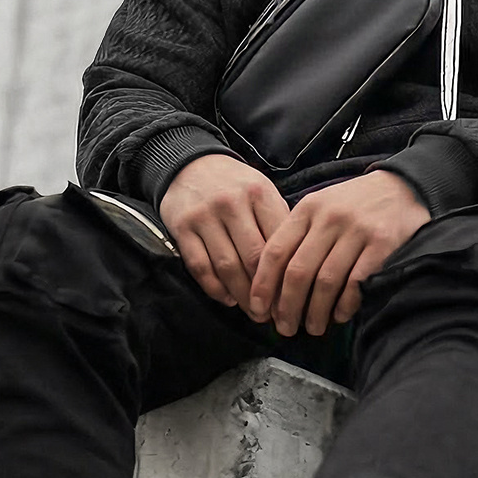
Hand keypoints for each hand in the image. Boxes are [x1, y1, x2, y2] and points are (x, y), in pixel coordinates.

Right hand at [160, 153, 290, 313]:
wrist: (189, 163)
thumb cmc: (234, 184)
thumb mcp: (261, 191)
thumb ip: (277, 222)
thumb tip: (295, 269)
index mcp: (259, 194)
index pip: (278, 242)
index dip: (287, 276)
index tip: (294, 298)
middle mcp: (232, 203)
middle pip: (254, 259)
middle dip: (267, 293)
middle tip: (275, 315)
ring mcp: (205, 216)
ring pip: (227, 266)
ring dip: (242, 296)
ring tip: (254, 313)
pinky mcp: (182, 228)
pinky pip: (200, 266)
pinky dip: (215, 288)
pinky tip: (228, 299)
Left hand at [249, 171, 428, 337]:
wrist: (404, 186)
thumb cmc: (356, 204)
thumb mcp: (321, 206)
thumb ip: (298, 235)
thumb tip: (273, 283)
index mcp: (308, 208)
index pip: (276, 251)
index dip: (263, 285)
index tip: (258, 309)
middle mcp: (330, 218)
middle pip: (298, 272)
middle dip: (287, 306)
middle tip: (284, 328)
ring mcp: (357, 231)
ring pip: (326, 281)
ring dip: (316, 311)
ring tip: (312, 327)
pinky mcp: (382, 244)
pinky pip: (356, 283)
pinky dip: (345, 304)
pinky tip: (339, 315)